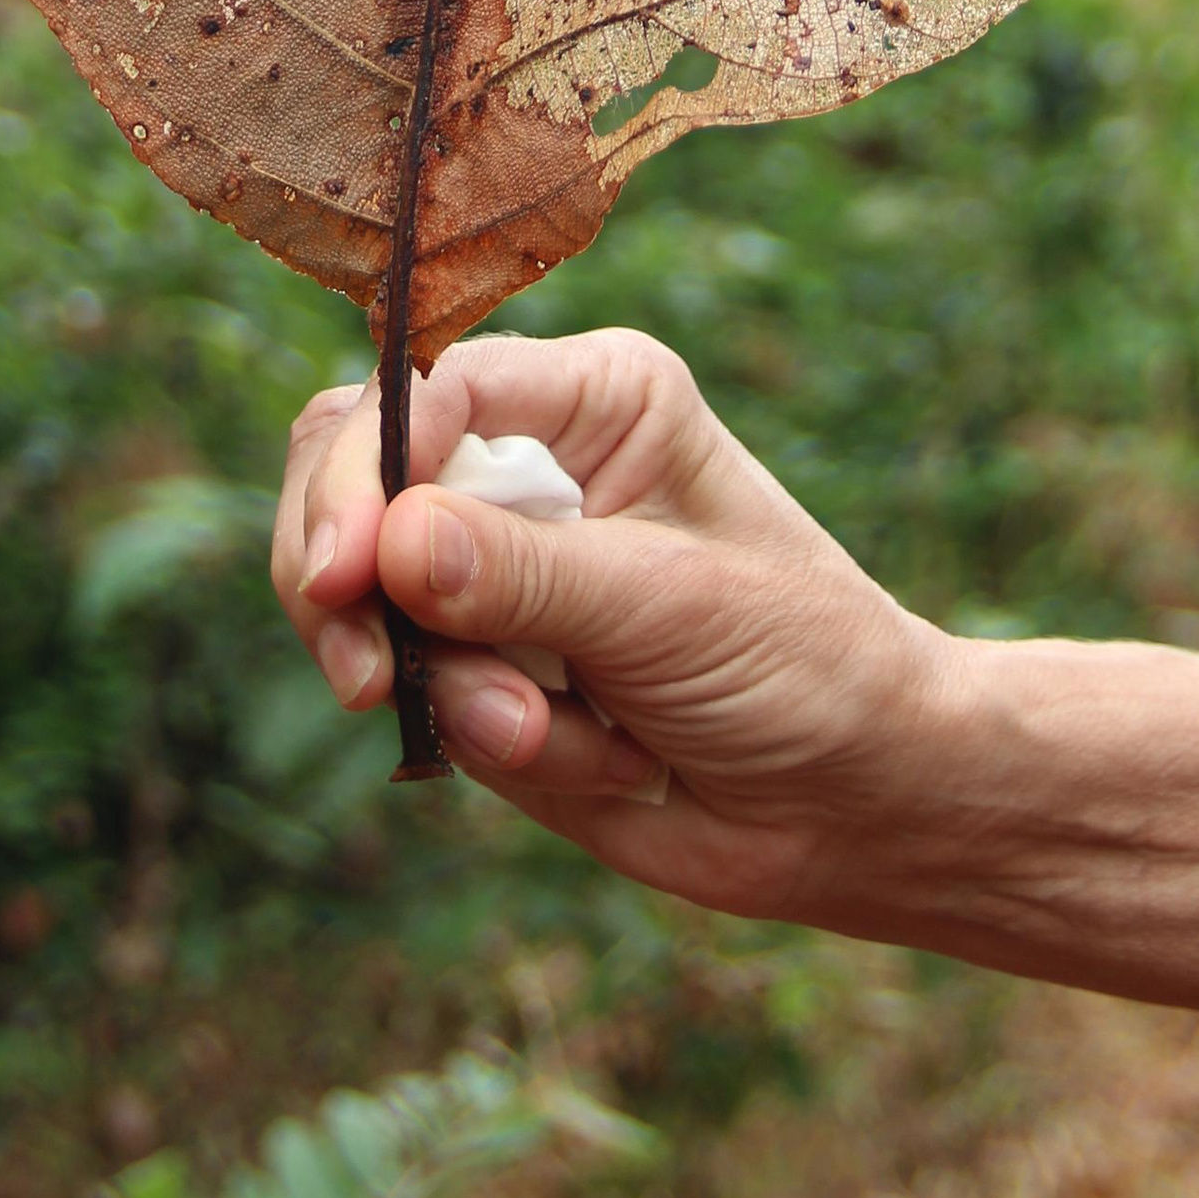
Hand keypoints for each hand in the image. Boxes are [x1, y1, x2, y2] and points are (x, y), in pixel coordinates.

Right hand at [269, 329, 943, 922]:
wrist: (857, 806)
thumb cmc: (802, 667)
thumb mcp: (668, 607)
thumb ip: (524, 577)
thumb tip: (387, 547)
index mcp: (591, 397)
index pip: (428, 391)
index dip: (362, 472)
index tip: (341, 573)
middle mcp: (530, 464)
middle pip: (351, 473)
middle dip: (345, 579)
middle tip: (365, 674)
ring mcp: (496, 568)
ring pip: (365, 596)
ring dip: (443, 683)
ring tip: (544, 735)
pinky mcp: (482, 664)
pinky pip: (414, 688)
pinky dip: (477, 738)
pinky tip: (584, 759)